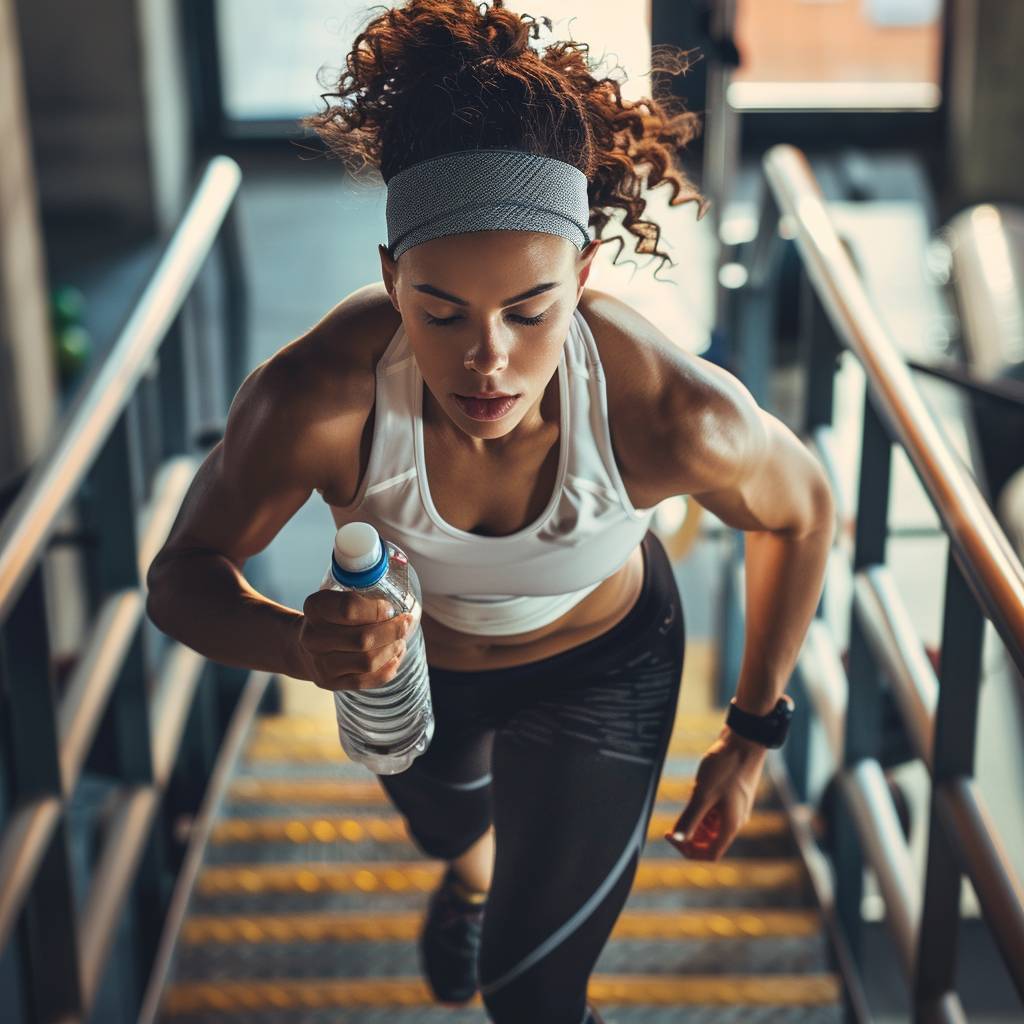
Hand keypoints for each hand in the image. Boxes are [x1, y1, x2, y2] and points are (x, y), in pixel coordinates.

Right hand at [291, 590, 413, 691]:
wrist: (304, 647)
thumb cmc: (331, 619)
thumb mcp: (337, 598)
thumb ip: (362, 596)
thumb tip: (399, 601)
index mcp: (315, 609)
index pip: (349, 608)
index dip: (376, 609)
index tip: (391, 609)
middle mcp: (313, 638)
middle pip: (362, 639)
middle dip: (392, 631)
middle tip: (404, 624)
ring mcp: (320, 664)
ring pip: (367, 662)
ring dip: (391, 650)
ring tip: (399, 641)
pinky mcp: (330, 683)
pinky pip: (366, 680)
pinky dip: (387, 668)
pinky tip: (393, 657)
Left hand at [663, 727, 766, 860]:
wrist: (744, 740)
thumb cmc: (726, 767)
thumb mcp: (702, 794)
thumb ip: (690, 819)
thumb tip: (677, 839)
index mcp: (731, 826)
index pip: (710, 854)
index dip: (688, 850)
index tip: (671, 834)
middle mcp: (735, 820)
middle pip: (709, 840)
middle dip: (690, 832)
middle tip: (676, 816)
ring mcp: (735, 807)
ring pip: (711, 823)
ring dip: (696, 816)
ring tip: (691, 794)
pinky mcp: (732, 795)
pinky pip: (715, 809)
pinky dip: (703, 803)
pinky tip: (697, 785)